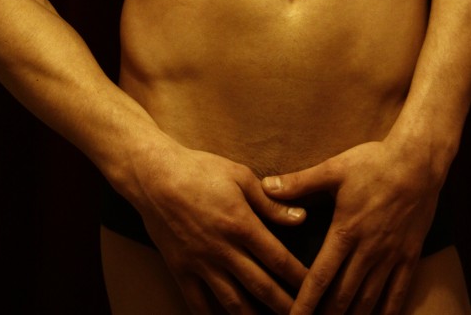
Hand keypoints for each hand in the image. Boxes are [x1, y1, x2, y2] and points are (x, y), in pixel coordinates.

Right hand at [138, 145, 308, 314]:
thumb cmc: (199, 169)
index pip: (279, 259)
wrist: (154, 176)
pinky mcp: (181, 271)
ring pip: (233, 303)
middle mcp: (223, 250)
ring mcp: (201, 264)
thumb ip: (271, 202)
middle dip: (286, 305)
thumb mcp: (240, 176)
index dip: (300, 277)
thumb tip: (301, 217)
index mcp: (241, 224)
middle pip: (261, 287)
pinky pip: (198, 304)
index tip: (316, 287)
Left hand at [262, 140, 440, 313]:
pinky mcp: (410, 256)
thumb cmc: (374, 162)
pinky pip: (398, 293)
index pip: (320, 277)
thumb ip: (300, 182)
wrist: (419, 161)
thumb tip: (265, 186)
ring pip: (369, 300)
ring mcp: (391, 256)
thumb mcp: (334, 168)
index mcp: (345, 231)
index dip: (305, 304)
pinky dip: (387, 313)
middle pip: (342, 296)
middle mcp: (368, 250)